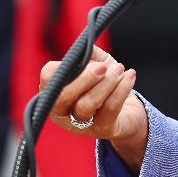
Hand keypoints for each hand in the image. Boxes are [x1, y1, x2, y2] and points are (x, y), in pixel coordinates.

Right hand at [40, 46, 148, 171]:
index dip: (62, 67)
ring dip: (106, 83)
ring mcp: (80, 125)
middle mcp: (61, 112)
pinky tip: (130, 75)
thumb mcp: (97, 63)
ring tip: (120, 69)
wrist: (127, 110)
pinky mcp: (102, 129)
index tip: (81, 58)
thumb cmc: (105, 83)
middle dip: (84, 79)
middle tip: (103, 66)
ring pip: (87, 104)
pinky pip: (110, 107)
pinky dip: (122, 88)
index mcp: (54, 92)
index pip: (48, 77)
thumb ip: (89, 54)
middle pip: (63, 97)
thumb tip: (86, 47)